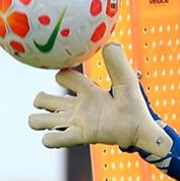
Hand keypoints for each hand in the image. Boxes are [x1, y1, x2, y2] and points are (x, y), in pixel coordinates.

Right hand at [29, 42, 171, 158]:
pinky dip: (50, 139)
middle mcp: (79, 107)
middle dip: (40, 99)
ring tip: (46, 121)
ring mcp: (78, 122)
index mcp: (89, 92)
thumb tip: (110, 41)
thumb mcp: (127, 81)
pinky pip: (55, 139)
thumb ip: (118, 63)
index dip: (62, 74)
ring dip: (38, 120)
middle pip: (46, 100)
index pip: (65, 76)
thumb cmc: (135, 107)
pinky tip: (53, 136)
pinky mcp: (80, 136)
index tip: (64, 73)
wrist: (141, 130)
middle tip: (47, 101)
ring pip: (43, 120)